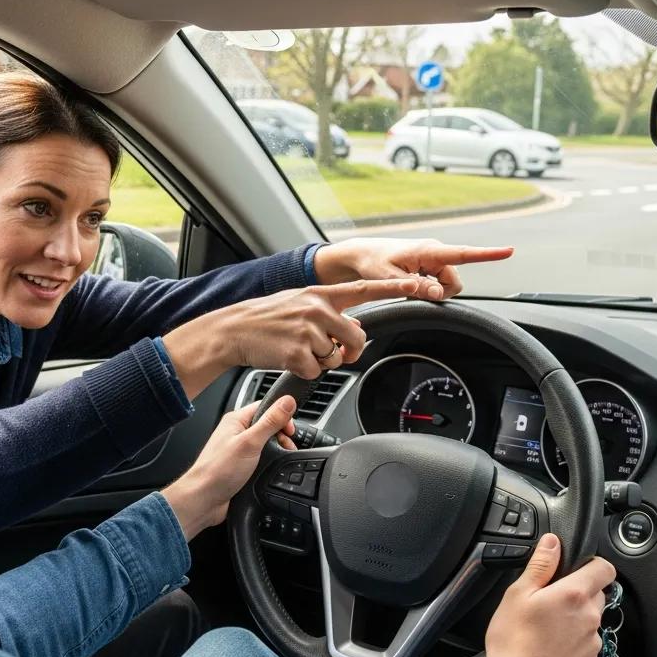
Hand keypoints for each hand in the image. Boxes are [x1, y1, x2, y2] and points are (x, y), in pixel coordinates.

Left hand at [162, 396, 296, 539]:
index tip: (290, 429)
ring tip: (282, 457)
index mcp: (236, 420)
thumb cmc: (217, 470)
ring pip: (265, 443)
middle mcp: (236, 433)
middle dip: (281, 435)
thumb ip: (270, 421)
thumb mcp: (250, 442)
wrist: (204, 500)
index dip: (281, 415)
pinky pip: (260, 458)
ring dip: (276, 449)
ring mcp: (238, 450)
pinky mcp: (241, 465)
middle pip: (267, 425)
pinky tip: (272, 468)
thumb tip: (287, 401)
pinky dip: (269, 462)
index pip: (265, 407)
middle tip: (286, 445)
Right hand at [163, 277, 423, 393]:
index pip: (367, 289)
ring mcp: (308, 330)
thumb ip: (330, 311)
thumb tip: (355, 329)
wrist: (234, 329)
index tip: (423, 284)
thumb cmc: (268, 318)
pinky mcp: (297, 353)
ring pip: (336, 357)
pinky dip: (306, 371)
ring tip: (298, 349)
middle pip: (357, 337)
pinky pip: (317, 372)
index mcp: (322, 293)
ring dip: (321, 361)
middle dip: (348, 350)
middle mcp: (318, 308)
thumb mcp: (300, 303)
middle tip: (332, 351)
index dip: (397, 287)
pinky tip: (289, 358)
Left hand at [313, 238, 514, 299]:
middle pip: (455, 281)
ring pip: (448, 284)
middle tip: (416, 292)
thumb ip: (414, 287)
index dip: (487, 254)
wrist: (363, 255)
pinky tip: (412, 284)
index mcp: (428, 251)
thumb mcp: (389, 279)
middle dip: (442, 293)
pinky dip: (429, 288)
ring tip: (410, 286)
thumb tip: (438, 293)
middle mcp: (435, 252)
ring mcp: (433, 259)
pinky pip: (439, 283)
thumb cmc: (373, 264)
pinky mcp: (430, 265)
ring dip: (434, 291)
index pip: (463, 254)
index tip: (508, 251)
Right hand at [474, 534, 615, 656]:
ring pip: (591, 620)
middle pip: (597, 594)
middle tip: (551, 600)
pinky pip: (587, 644)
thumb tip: (552, 543)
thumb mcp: (518, 593)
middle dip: (579, 592)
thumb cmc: (513, 641)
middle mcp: (590, 617)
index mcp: (574, 594)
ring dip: (576, 619)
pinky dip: (574, 642)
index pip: (604, 569)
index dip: (593, 564)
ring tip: (547, 627)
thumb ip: (540, 565)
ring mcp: (592, 643)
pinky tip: (551, 646)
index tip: (578, 568)